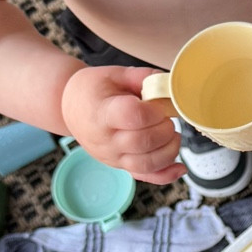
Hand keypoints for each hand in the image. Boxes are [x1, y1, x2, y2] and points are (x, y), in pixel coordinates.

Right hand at [60, 64, 183, 182]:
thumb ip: (142, 77)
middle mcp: (106, 140)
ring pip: (146, 164)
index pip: (132, 116)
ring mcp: (113, 157)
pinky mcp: (121, 166)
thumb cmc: (93, 90)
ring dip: (169, 151)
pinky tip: (180, 168)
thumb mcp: (114, 74)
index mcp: (102, 113)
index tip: (159, 104)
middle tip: (167, 117)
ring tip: (172, 134)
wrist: (70, 109)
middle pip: (142, 142)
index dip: (153, 111)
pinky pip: (145, 177)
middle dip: (164, 130)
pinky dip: (166, 175)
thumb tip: (169, 83)